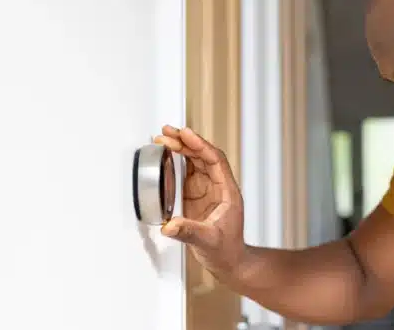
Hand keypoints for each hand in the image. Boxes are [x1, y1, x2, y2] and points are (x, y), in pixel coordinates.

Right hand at [153, 125, 246, 277]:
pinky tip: (167, 155)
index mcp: (227, 192)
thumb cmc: (226, 251)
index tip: (185, 134)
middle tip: (168, 132)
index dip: (200, 145)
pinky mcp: (197, 197)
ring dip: (182, 149)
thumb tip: (170, 225)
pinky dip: (178, 162)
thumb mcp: (207, 241)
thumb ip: (188, 232)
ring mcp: (208, 191)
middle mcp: (219, 187)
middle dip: (186, 142)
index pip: (215, 160)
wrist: (229, 262)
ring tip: (164, 138)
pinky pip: (189, 173)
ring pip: (196, 162)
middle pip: (204, 156)